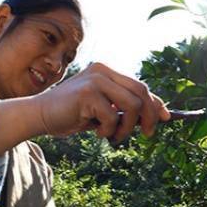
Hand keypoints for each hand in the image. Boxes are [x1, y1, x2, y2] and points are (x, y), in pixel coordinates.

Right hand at [33, 62, 169, 141]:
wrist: (39, 115)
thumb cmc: (72, 114)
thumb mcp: (102, 109)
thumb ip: (123, 108)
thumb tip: (159, 115)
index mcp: (107, 71)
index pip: (140, 85)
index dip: (156, 103)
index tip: (166, 118)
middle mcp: (103, 71)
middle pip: (141, 92)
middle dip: (149, 116)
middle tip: (147, 134)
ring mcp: (95, 80)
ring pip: (132, 105)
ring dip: (127, 127)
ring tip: (114, 136)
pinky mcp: (87, 94)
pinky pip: (112, 117)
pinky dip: (109, 130)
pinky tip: (96, 132)